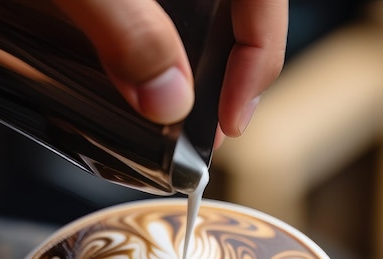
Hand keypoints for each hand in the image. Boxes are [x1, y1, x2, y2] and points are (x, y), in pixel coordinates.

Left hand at [55, 0, 287, 136]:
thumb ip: (123, 23)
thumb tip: (165, 98)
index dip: (259, 60)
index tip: (232, 117)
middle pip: (231, 9)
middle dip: (225, 70)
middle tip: (204, 124)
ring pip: (193, 11)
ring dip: (189, 59)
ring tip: (173, 105)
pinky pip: (155, 9)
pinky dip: (148, 41)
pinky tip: (130, 66)